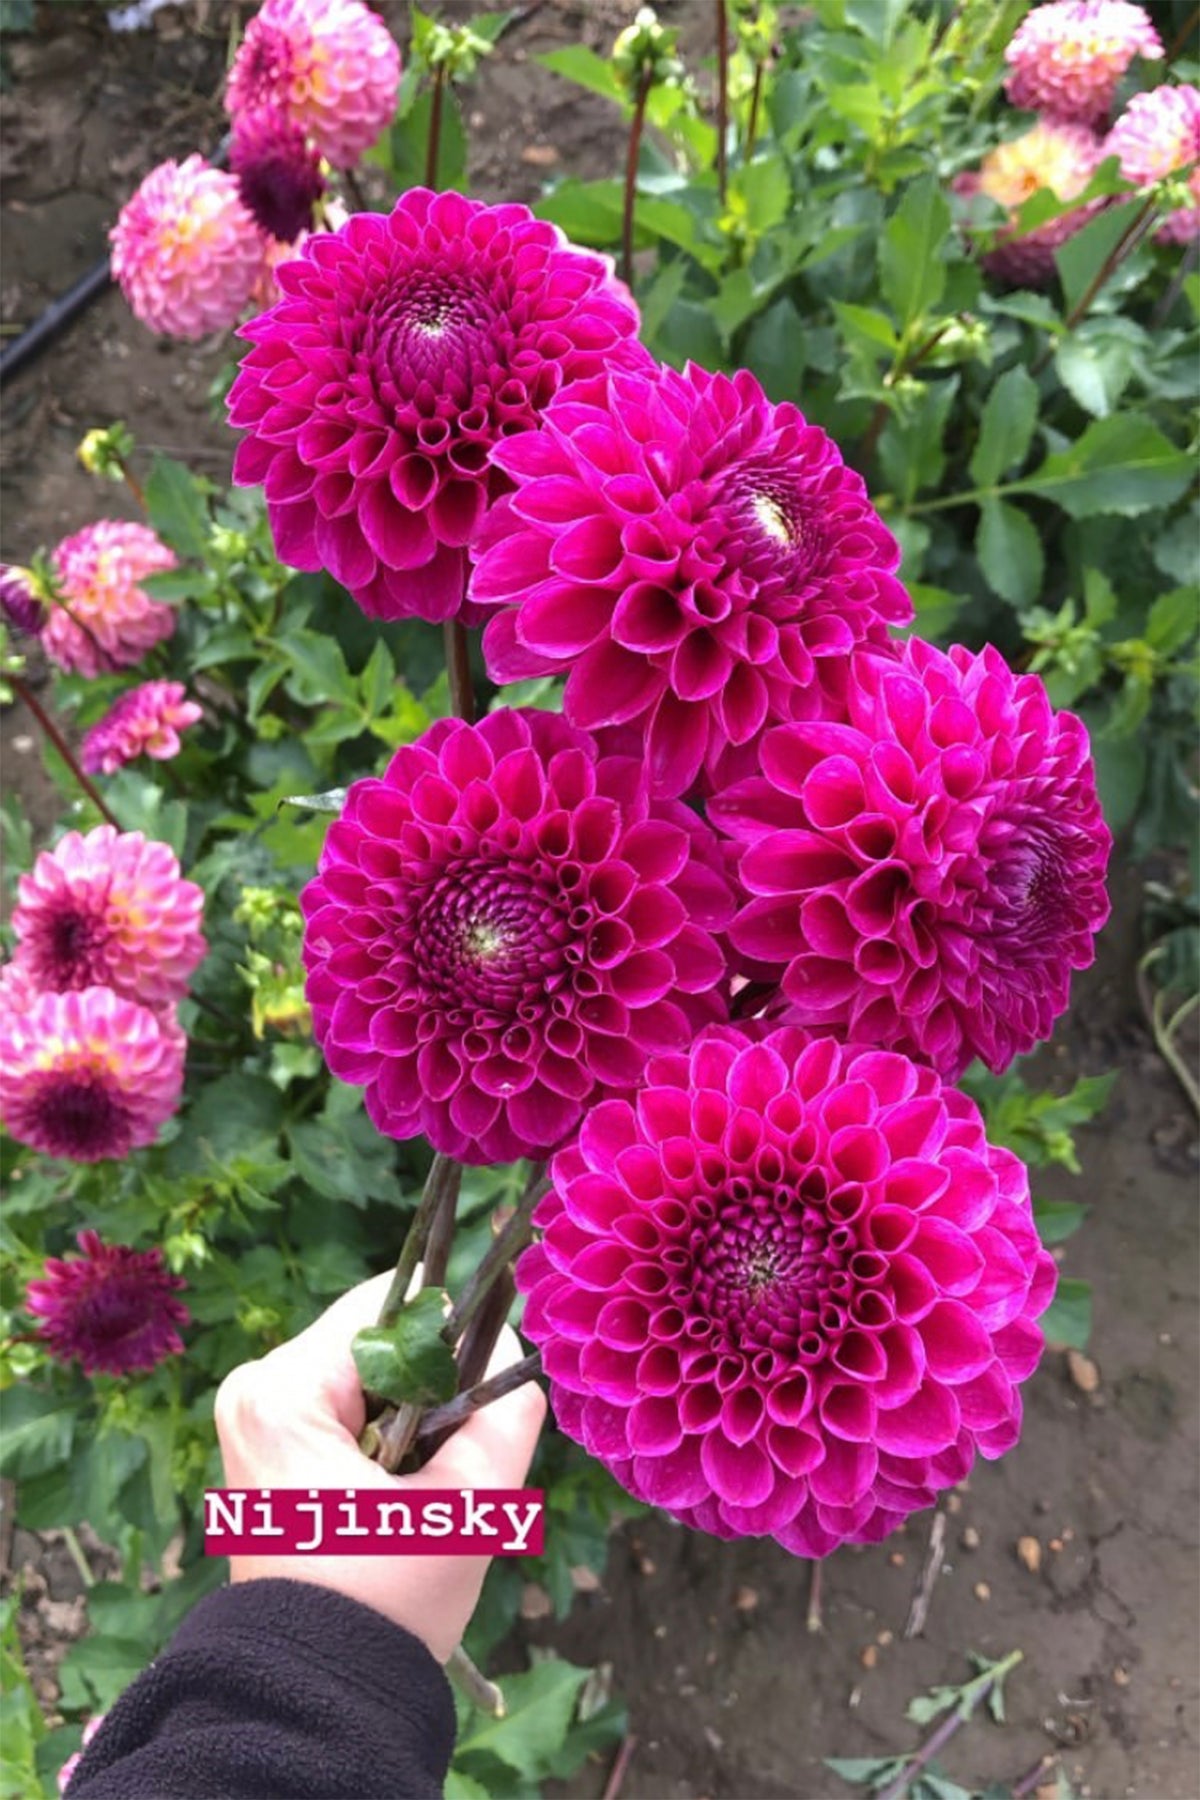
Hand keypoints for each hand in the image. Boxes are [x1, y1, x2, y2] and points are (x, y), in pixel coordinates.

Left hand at [214, 1272, 545, 1661]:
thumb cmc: (387, 1601)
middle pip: (378, 1340)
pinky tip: (398, 1493)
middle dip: (432, 1387)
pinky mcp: (267, 1448)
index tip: (481, 1402)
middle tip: (449, 1464)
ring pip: (368, 1375)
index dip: (454, 1338)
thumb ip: (504, 1406)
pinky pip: (346, 1408)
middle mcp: (255, 1390)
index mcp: (283, 1392)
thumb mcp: (469, 1503)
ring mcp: (256, 1419)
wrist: (317, 1695)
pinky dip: (386, 1437)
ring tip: (425, 1487)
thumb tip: (508, 1345)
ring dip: (413, 1415)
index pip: (391, 1306)